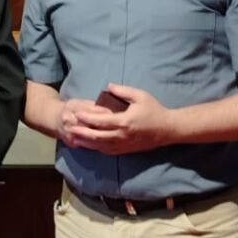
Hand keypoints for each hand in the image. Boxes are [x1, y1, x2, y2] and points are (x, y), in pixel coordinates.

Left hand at [59, 86, 177, 154]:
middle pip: (96, 136)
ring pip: (100, 146)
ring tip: (74, 138)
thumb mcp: (140, 96)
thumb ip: (123, 91)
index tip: (77, 114)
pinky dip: (96, 148)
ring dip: (86, 142)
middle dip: (81, 132)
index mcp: (124, 121)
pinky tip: (89, 145)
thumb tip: (108, 86)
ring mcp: (123, 145)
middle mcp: (122, 135)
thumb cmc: (154, 110)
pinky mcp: (126, 150)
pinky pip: (108, 151)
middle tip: (69, 128)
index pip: (100, 121)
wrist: (167, 130)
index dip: (87, 118)